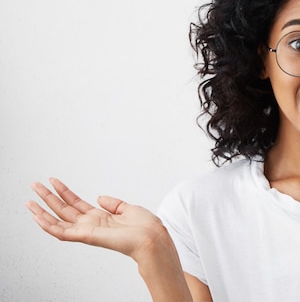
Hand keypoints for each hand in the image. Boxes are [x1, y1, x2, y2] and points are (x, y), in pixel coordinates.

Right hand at [26, 178, 165, 260]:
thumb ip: (113, 203)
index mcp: (101, 217)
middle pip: (63, 209)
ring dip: (42, 211)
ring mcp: (87, 231)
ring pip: (58, 221)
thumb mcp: (128, 209)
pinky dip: (48, 226)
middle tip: (34, 185)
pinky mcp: (86, 236)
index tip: (53, 181)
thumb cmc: (145, 227)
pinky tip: (37, 217)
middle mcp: (91, 224)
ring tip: (29, 200)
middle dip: (48, 197)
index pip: (76, 203)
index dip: (64, 192)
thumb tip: (100, 197)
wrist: (152, 238)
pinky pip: (62, 233)